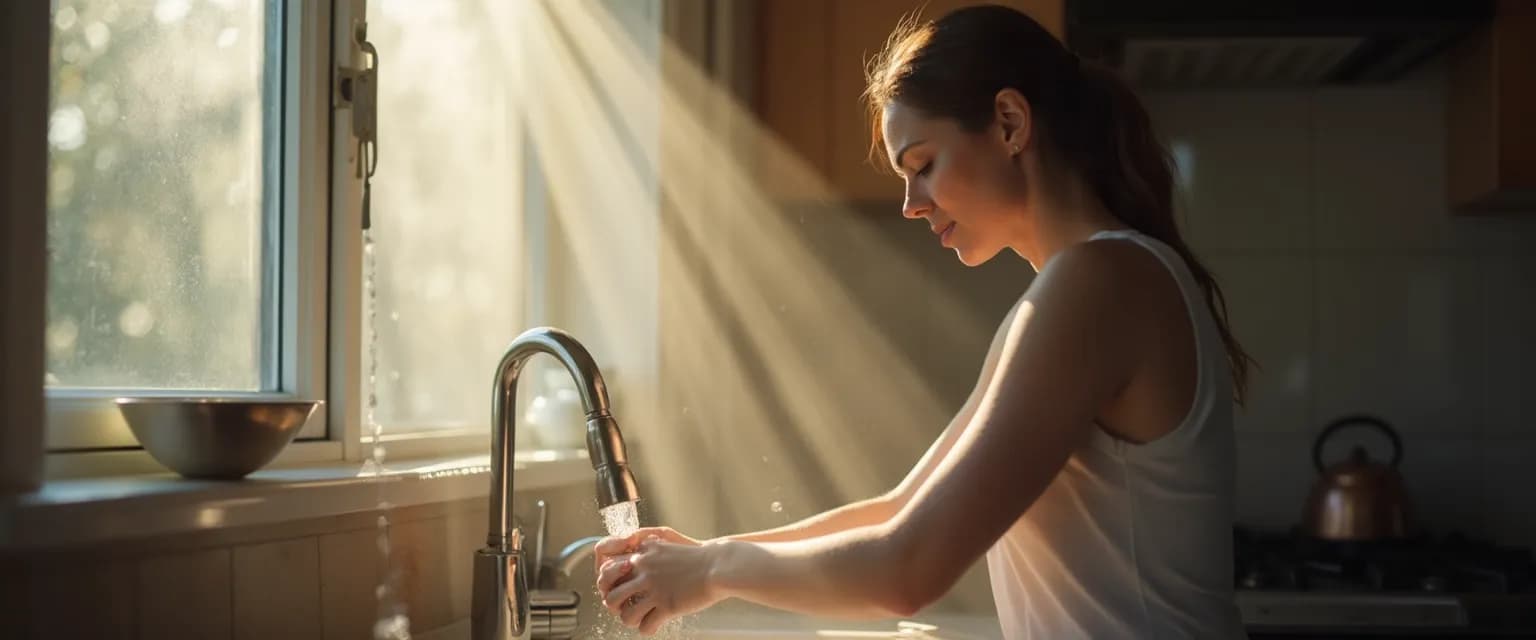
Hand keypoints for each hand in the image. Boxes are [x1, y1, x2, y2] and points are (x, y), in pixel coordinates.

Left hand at [596, 536, 723, 635]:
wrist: (718, 566)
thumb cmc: (696, 558)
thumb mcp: (667, 547)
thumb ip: (649, 554)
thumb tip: (634, 563)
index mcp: (643, 554)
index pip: (608, 570)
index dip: (609, 583)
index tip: (619, 589)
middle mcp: (644, 570)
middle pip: (611, 595)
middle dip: (616, 606)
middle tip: (626, 607)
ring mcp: (655, 588)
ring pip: (626, 614)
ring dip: (630, 619)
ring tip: (640, 618)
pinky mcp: (667, 605)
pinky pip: (645, 625)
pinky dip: (647, 629)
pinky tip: (654, 625)